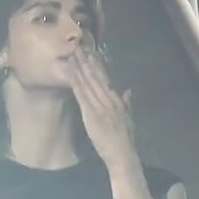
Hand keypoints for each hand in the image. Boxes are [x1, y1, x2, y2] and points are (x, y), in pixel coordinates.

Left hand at [66, 47, 134, 168]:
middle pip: (96, 76)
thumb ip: (127, 104)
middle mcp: (109, 99)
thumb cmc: (124, 139)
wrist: (122, 153)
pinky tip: (70, 72)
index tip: (92, 51)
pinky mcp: (91, 114)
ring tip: (73, 53)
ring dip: (80, 67)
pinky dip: (75, 82)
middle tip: (79, 45)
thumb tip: (128, 91)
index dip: (98, 64)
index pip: (106, 78)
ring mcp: (100, 106)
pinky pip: (81, 94)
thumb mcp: (128, 119)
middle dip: (87, 60)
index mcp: (117, 100)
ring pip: (88, 82)